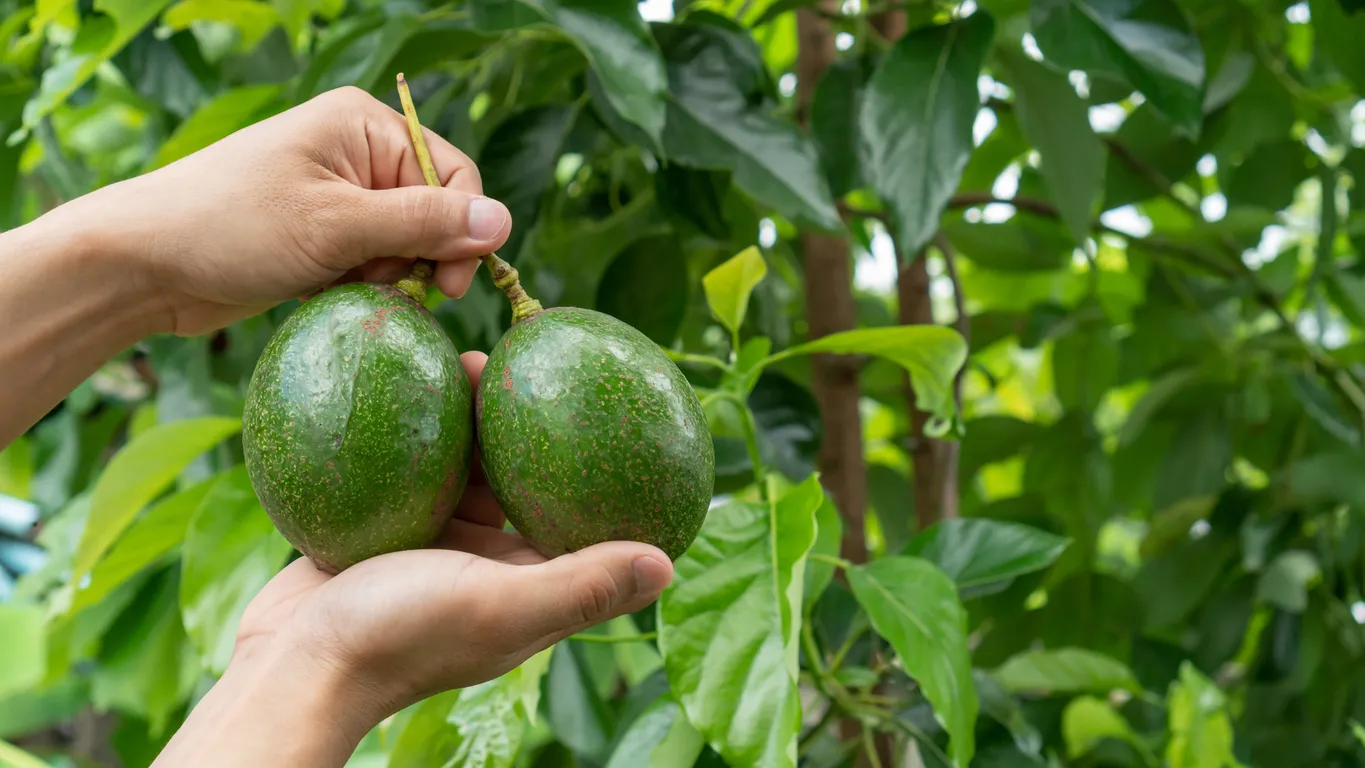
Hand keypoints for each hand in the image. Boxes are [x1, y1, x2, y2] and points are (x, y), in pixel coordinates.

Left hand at [73, 85, 510, 335]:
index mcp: (364, 126)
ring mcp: (338, 195)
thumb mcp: (338, 226)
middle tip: (382, 286)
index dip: (461, 231)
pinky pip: (372, 262)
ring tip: (343, 286)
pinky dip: (362, 284)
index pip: (455, 175)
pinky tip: (329, 292)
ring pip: (405, 245)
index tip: (447, 286)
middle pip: (434, 212)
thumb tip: (504, 222)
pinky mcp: (321, 235)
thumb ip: (424, 224)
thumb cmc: (233, 228)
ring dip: (388, 276)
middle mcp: (357, 152)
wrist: (144, 264)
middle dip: (418, 258)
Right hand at [153, 353, 674, 766]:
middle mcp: (489, 565)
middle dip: (533, 427)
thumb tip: (669, 562)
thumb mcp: (500, 603)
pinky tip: (414, 381)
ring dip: (473, 421)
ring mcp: (435, 547)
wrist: (293, 663)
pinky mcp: (384, 530)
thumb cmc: (401, 636)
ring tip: (475, 360)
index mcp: (528, 586)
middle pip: (524, 481)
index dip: (603, 468)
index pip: (580, 517)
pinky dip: (418, 433)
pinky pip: (411, 469)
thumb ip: (581, 584)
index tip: (615, 410)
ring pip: (465, 469)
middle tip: (534, 367)